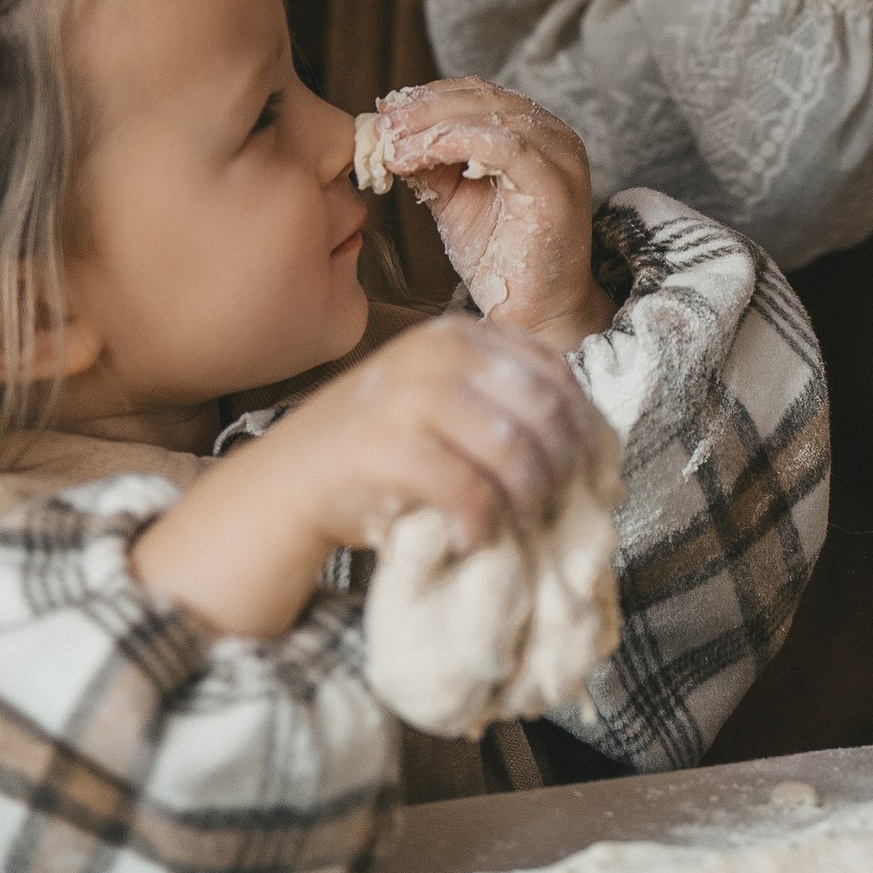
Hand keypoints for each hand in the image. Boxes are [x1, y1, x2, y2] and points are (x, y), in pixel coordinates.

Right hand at [131, 316, 596, 638]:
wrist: (282, 489)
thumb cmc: (374, 456)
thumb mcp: (440, 405)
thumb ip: (498, 401)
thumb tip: (585, 439)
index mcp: (456, 335)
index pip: (552, 368)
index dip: (581, 419)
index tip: (590, 465)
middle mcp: (434, 354)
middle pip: (542, 407)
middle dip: (565, 463)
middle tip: (565, 505)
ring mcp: (406, 397)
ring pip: (513, 447)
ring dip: (531, 495)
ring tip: (526, 523)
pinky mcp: (383, 448)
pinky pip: (466, 488)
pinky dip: (483, 519)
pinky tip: (477, 537)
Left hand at [367, 79, 611, 346]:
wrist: (533, 316)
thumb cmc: (498, 259)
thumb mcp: (454, 199)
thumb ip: (432, 163)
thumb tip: (391, 131)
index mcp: (536, 133)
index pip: (479, 93)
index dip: (429, 96)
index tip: (385, 110)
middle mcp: (555, 137)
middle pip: (484, 97)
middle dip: (425, 108)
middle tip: (382, 124)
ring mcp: (561, 159)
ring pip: (493, 115)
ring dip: (434, 124)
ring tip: (393, 144)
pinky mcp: (557, 187)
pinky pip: (506, 147)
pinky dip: (457, 143)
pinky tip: (420, 156)